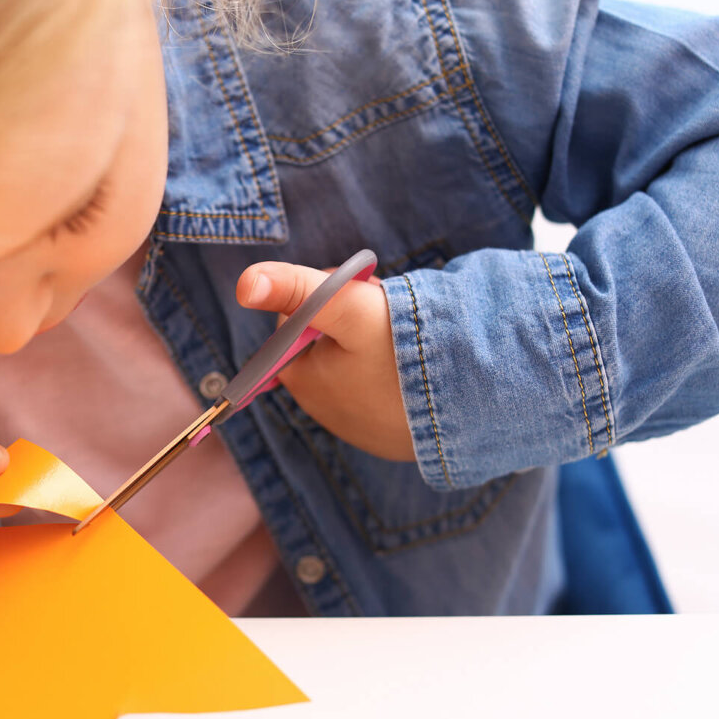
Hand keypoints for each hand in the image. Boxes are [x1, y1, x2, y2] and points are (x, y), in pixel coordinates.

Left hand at [236, 262, 415, 461]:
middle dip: (352, 318)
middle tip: (386, 309)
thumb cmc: (404, 350)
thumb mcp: (346, 307)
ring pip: (355, 362)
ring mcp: (358, 427)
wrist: (474, 400)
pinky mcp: (391, 435)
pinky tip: (420, 366)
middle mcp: (322, 409)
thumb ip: (297, 288)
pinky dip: (397, 371)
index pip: (298, 317)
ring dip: (376, 341)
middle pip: (325, 340)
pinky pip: (383, 389)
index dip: (326, 294)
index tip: (360, 290)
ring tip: (407, 338)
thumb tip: (244, 284)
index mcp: (300, 380)